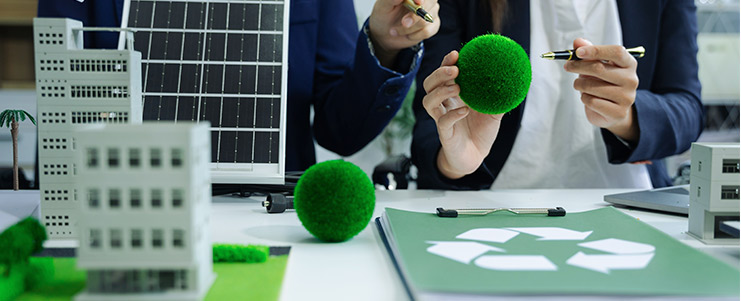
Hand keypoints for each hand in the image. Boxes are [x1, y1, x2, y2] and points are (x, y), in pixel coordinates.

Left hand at [368, 0, 439, 67]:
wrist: (385, 33)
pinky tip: (406, 34)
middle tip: (404, 22)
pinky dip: (414, 35)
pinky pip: (427, 31)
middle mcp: (425, 0)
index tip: (418, 2)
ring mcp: (431, 12)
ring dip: (408, 28)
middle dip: (415, 16)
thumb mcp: (383, 6)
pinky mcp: (433, 26)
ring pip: (426, 20)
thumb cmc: (384, 15)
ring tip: (395, 30)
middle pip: (430, 3)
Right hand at [422, 51, 503, 179]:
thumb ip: (500, 97)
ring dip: (441, 91)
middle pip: (429, 84)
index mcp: (452, 96)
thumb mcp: (494, 112)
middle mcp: (443, 105)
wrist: (476, 157)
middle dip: (439, 74)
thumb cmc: (481, 132)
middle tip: (455, 69)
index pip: (443, 75)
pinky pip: (443, 121)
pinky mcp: (445, 134)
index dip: (446, 63)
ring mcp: (441, 119)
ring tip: (457, 87)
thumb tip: (516, 80)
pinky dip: (452, 114)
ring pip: (428, 101)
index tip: (456, 53)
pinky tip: (464, 110)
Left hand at [564, 38, 639, 141]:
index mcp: (629, 64)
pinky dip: (584, 98)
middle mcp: (631, 79)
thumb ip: (588, 53)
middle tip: (568, 66)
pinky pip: (591, 101)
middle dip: (578, 66)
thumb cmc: (604, 83)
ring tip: (580, 84)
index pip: (616, 52)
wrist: (613, 111)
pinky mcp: (618, 112)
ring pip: (591, 86)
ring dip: (579, 84)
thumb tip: (578, 41)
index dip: (596, 50)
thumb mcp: (597, 65)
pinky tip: (587, 97)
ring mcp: (627, 97)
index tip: (578, 52)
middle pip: (599, 68)